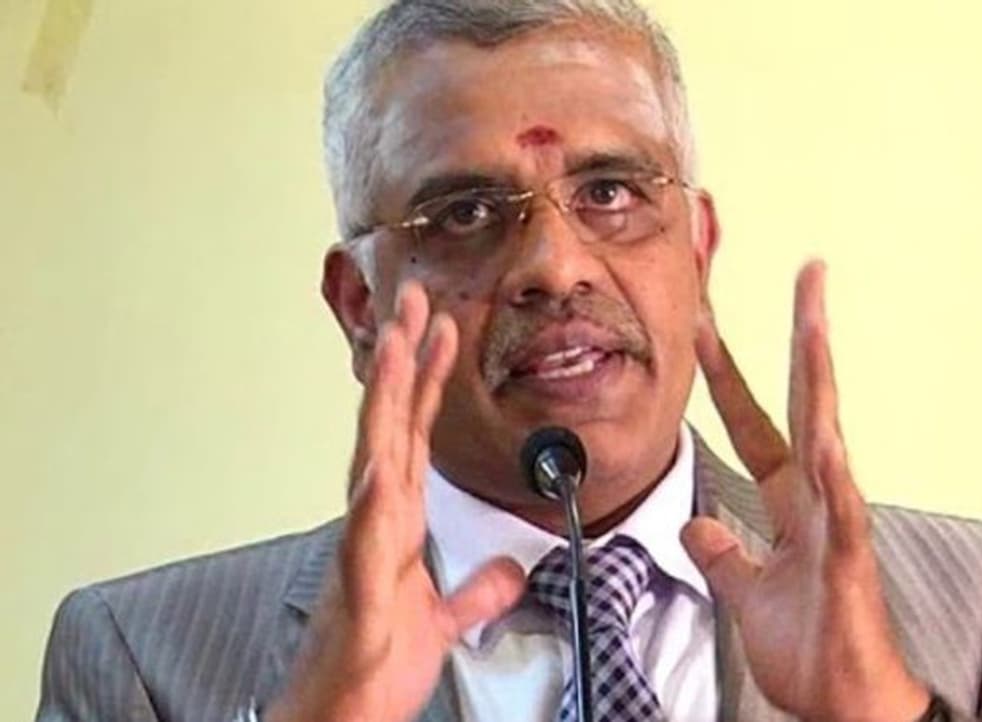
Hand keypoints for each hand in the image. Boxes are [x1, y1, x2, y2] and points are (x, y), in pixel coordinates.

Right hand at [266, 282, 524, 721]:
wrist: (343, 716)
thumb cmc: (375, 666)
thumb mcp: (444, 619)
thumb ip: (476, 588)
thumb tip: (508, 568)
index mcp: (397, 522)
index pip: (416, 435)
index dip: (429, 381)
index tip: (441, 329)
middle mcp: (377, 524)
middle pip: (391, 427)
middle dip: (404, 362)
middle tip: (413, 301)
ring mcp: (364, 553)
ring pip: (374, 462)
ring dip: (385, 406)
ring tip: (397, 349)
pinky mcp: (361, 596)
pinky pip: (367, 543)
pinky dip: (373, 504)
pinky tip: (380, 466)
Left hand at [682, 262, 929, 721]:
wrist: (843, 703)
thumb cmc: (810, 646)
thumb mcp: (745, 591)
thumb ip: (723, 551)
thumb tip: (696, 523)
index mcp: (790, 501)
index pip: (755, 419)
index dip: (728, 371)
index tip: (707, 321)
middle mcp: (818, 498)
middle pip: (805, 402)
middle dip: (803, 335)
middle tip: (808, 271)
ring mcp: (837, 524)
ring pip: (828, 436)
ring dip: (820, 379)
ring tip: (814, 321)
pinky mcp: (849, 562)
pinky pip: (842, 511)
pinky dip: (835, 475)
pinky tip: (828, 438)